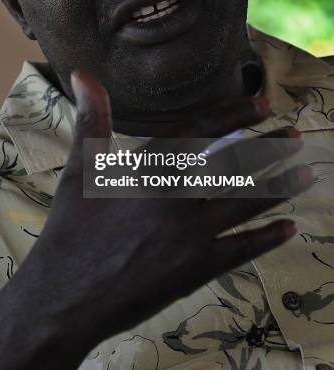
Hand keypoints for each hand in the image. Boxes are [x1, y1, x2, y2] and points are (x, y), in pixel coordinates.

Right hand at [29, 70, 312, 354]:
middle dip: (268, 149)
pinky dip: (267, 237)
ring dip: (279, 187)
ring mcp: (190, 235)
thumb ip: (92, 118)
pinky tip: (287, 227)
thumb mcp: (80, 168)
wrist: (66, 296)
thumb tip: (83, 73)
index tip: (262, 105)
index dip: (233, 115)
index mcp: (149, 168)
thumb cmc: (70, 228)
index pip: (200, 132)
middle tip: (295, 137)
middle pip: (233, 166)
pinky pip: (241, 249)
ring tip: (304, 173)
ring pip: (245, 203)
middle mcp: (177, 197)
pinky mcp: (196, 269)